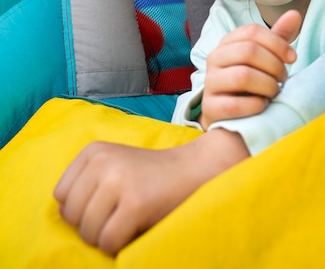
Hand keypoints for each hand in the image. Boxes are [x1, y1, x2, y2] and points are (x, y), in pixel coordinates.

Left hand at [54, 129, 248, 254]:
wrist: (193, 170)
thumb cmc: (150, 175)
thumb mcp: (114, 164)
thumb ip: (86, 181)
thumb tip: (60, 211)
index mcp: (94, 150)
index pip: (61, 196)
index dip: (80, 209)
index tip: (105, 204)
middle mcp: (103, 162)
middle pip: (72, 216)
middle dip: (91, 226)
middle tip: (117, 216)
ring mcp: (118, 181)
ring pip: (88, 233)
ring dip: (105, 237)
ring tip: (126, 222)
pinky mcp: (135, 203)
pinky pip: (107, 242)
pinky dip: (118, 245)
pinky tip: (134, 229)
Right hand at [200, 9, 300, 128]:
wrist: (229, 114)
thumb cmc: (252, 81)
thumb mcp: (265, 57)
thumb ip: (278, 37)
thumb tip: (295, 14)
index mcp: (228, 42)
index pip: (252, 31)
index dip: (277, 43)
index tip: (293, 58)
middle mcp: (215, 58)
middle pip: (248, 51)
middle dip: (274, 66)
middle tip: (283, 78)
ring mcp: (210, 83)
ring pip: (243, 76)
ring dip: (268, 86)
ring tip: (274, 92)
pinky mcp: (211, 107)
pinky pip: (236, 104)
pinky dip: (257, 105)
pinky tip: (263, 106)